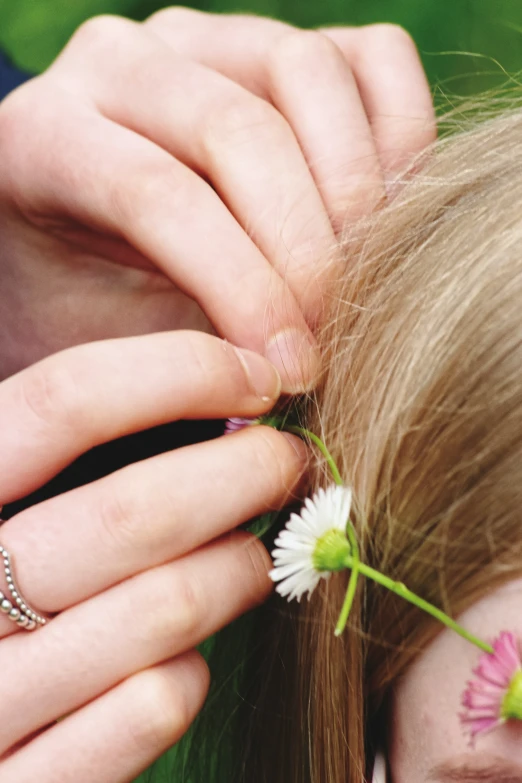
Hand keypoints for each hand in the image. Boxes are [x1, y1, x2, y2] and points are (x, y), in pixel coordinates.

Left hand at [0, 10, 434, 386]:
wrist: (107, 249)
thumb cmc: (104, 305)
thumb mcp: (117, 338)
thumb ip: (181, 350)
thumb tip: (290, 378)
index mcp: (47, 136)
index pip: (158, 194)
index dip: (242, 288)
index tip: (288, 370)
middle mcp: (122, 62)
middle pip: (238, 128)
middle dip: (306, 249)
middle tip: (334, 333)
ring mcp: (208, 40)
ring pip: (309, 72)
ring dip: (359, 192)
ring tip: (362, 281)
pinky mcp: (280, 46)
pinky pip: (368, 56)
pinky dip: (401, 136)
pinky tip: (386, 219)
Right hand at [0, 332, 305, 780]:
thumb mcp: (7, 506)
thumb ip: (66, 457)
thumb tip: (221, 395)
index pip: (62, 402)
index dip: (179, 373)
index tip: (259, 380)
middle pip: (130, 512)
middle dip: (241, 475)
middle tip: (286, 465)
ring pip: (159, 611)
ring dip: (237, 571)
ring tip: (256, 558)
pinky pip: (150, 706)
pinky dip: (191, 671)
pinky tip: (191, 657)